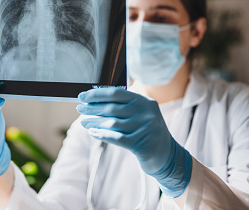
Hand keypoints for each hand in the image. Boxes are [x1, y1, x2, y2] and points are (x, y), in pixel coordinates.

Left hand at [76, 87, 191, 197]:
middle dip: (93, 108)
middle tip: (80, 109)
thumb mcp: (141, 115)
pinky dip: (102, 134)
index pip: (117, 93)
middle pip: (112, 108)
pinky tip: (93, 132)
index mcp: (145, 102)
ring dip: (94, 122)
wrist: (168, 156)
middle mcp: (147, 113)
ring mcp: (145, 129)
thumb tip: (95, 100)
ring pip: (112, 123)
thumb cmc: (148, 133)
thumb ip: (124, 106)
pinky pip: (116, 138)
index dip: (98, 94)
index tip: (83, 96)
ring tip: (84, 122)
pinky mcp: (142, 144)